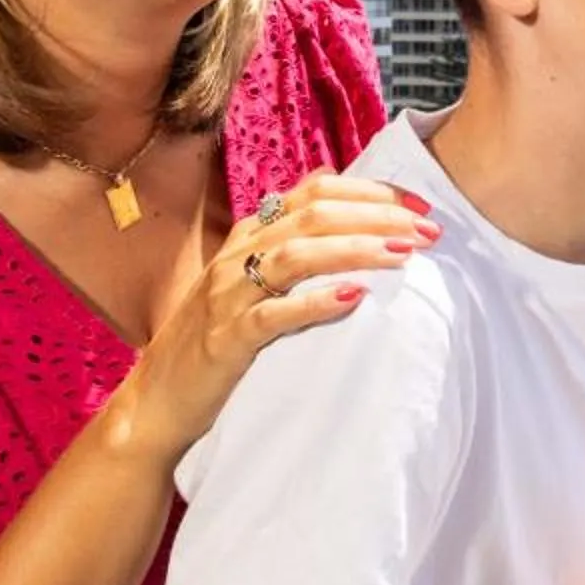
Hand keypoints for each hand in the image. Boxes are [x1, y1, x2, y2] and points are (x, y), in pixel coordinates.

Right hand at [112, 173, 439, 464]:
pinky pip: (272, 316)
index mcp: (247, 236)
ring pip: (295, 256)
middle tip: (428, 230)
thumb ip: (287, 235)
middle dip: (377, 217)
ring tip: (402, 255)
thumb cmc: (214, 339)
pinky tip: (353, 299)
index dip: (370, 192)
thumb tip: (332, 182)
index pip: (314, 192)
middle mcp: (236, 257)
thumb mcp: (248, 278)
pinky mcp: (225, 341)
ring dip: (355, 250)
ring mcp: (227, 298)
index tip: (420, 205)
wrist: (156, 402)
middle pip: (313, 216)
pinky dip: (314, 303)